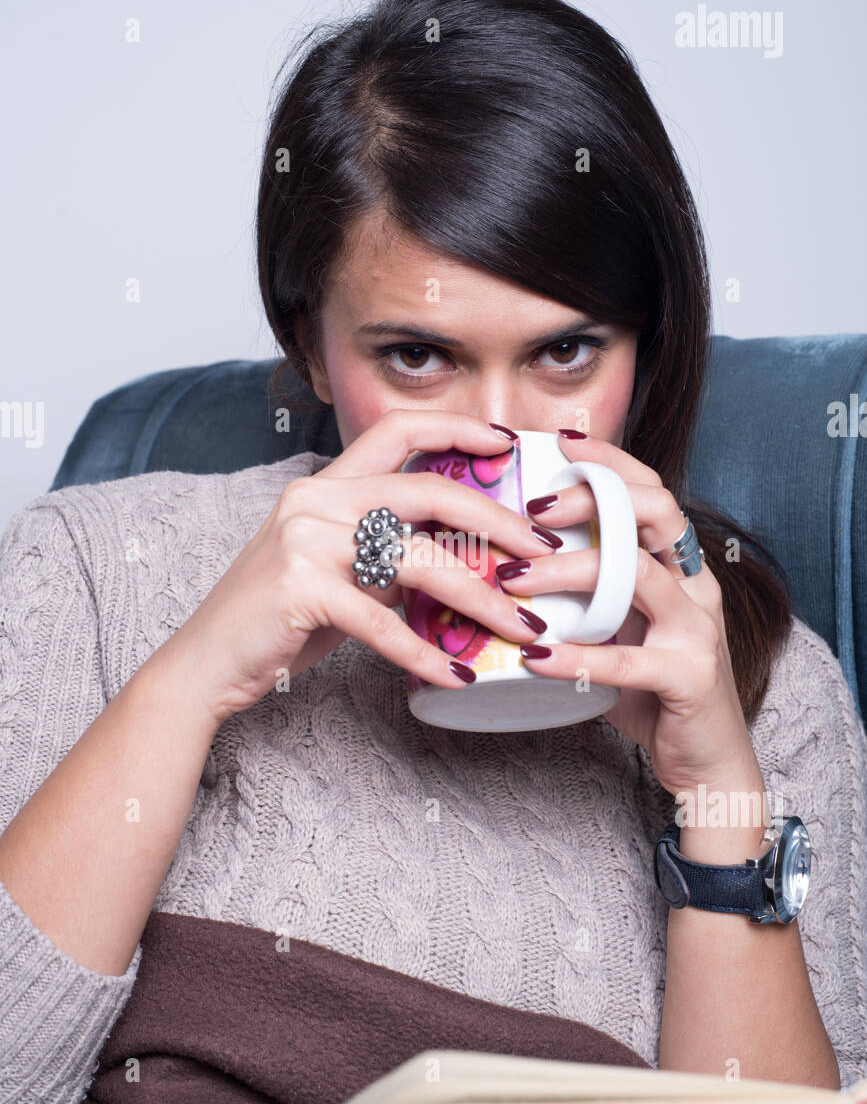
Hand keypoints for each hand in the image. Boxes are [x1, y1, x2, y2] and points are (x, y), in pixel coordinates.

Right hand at [167, 409, 565, 725]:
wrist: (205, 663)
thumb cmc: (277, 619)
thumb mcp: (334, 570)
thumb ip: (384, 554)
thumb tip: (460, 563)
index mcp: (325, 486)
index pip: (397, 429)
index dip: (457, 427)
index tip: (508, 441)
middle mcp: (315, 500)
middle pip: (426, 489)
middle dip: (496, 518)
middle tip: (542, 551)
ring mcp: (306, 541)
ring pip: (419, 558)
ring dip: (481, 599)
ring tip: (523, 630)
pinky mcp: (301, 589)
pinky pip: (384, 623)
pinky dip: (426, 655)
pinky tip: (456, 676)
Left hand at [496, 431, 764, 806]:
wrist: (708, 765)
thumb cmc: (652, 694)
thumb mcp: (618, 633)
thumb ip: (582, 600)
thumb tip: (503, 572)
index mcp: (679, 567)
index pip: (651, 492)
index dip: (610, 461)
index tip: (559, 442)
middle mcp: (695, 587)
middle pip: (655, 513)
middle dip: (592, 499)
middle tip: (531, 510)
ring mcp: (698, 630)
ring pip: (638, 576)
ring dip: (571, 572)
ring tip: (514, 580)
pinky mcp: (690, 677)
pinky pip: (628, 661)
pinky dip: (577, 657)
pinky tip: (534, 657)